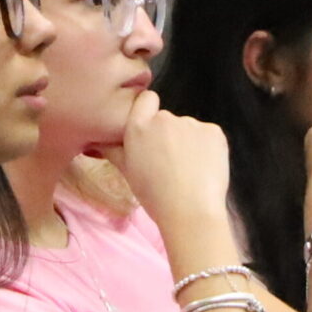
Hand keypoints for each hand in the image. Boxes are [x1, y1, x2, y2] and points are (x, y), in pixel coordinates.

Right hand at [100, 93, 232, 234]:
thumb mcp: (127, 173)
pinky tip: (204, 167)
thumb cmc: (154, 196)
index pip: (145, 100)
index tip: (151, 132)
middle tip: (169, 163)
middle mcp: (165, 118)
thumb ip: (113, 150)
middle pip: (167, 119)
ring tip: (189, 170)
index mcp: (139, 126)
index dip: (148, 112)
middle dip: (168, 135)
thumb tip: (97, 140)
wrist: (190, 212)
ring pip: (188, 129)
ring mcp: (191, 123)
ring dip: (188, 142)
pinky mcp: (214, 131)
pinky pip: (208, 135)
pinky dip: (207, 148)